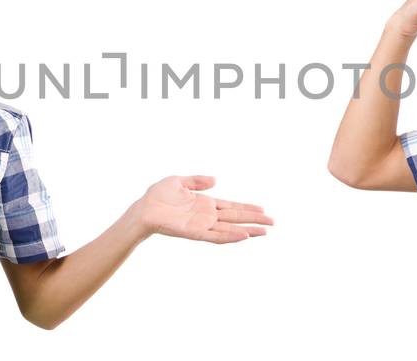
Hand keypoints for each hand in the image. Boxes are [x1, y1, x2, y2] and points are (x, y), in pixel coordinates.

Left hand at [130, 176, 271, 243]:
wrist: (143, 209)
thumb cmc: (157, 196)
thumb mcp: (178, 181)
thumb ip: (197, 181)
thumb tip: (215, 180)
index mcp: (205, 204)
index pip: (231, 207)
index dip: (247, 208)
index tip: (263, 210)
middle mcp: (206, 216)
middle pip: (236, 218)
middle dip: (254, 220)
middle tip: (273, 223)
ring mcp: (202, 225)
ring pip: (230, 229)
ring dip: (247, 230)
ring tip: (264, 232)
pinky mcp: (195, 232)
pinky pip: (215, 236)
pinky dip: (230, 237)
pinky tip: (244, 236)